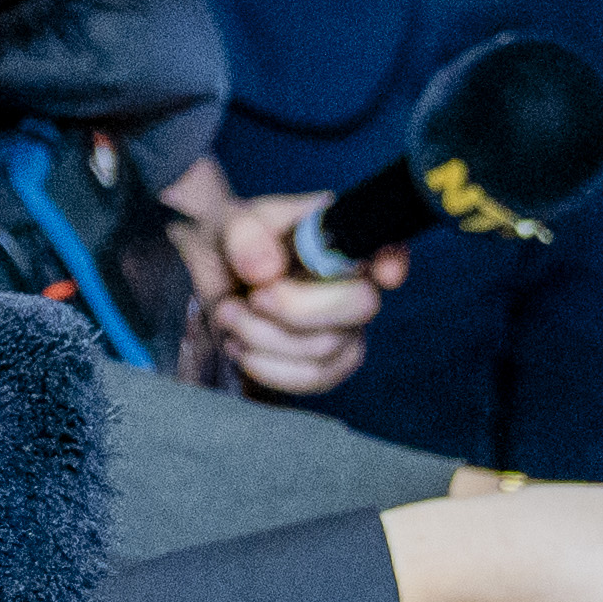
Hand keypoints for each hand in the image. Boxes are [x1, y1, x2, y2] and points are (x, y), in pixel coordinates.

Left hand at [164, 173, 383, 397]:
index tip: (384, 274)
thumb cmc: (230, 244)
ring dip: (265, 337)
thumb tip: (267, 270)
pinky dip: (269, 367)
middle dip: (297, 310)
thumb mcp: (226, 224)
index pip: (387, 243)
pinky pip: (315, 377)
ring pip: (328, 348)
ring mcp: (344, 323)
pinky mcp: (326, 361)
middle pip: (362, 305)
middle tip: (253, 298)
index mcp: (338, 234)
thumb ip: (244, 236)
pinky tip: (240, 346)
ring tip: (228, 314)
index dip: (394, 260)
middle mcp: (353, 279)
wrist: (208, 283)